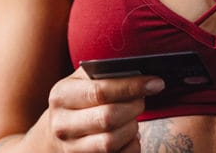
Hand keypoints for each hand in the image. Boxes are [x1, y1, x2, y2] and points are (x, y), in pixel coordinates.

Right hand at [44, 66, 164, 151]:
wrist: (60, 130)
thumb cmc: (80, 99)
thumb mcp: (84, 80)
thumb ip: (106, 72)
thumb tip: (141, 70)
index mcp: (62, 96)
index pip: (100, 91)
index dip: (132, 86)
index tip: (155, 83)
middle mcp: (62, 124)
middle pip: (108, 118)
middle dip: (134, 107)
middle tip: (142, 101)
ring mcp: (70, 148)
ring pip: (112, 141)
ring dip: (132, 128)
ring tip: (133, 117)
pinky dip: (131, 145)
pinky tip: (129, 135)